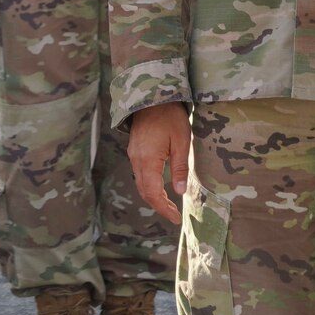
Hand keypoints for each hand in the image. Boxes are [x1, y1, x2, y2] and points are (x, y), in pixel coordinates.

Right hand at [126, 103, 191, 224]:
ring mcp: (133, 155)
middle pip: (144, 191)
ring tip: (169, 205)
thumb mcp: (181, 141)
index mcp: (148, 160)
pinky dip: (149, 186)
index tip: (176, 218)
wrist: (151, 95)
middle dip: (159, 206)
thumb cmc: (170, 116)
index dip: (164, 209)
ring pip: (140, 184)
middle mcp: (137, 160)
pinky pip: (140, 174)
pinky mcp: (135, 151)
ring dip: (153, 197)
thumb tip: (180, 192)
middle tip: (174, 215)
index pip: (153, 193)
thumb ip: (180, 168)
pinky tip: (161, 187)